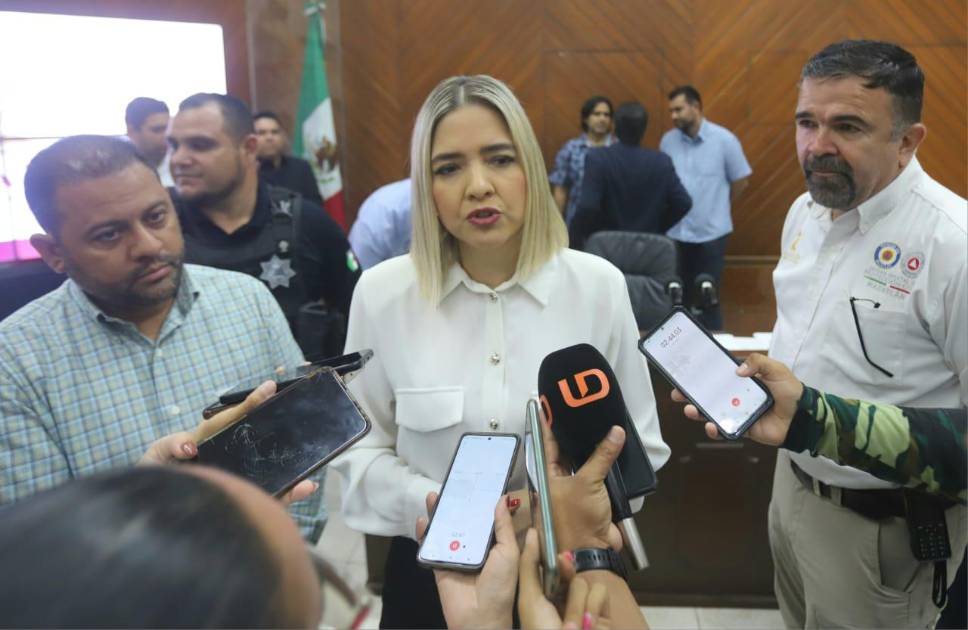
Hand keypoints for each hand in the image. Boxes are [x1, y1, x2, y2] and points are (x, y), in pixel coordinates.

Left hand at [137, 380, 316, 506]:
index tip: (269, 387)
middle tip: (299, 410)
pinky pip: (271, 494)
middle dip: (281, 423)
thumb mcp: (157, 455)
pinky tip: (305, 487)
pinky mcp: (243, 497)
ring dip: (292, 462)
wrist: (152, 506)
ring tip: (311, 459)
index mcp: (211, 438)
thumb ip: (170, 445)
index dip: (251, 402)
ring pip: (271, 466)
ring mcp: (239, 475)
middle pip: (260, 437)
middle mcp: (231, 454)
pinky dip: (290, 492)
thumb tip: (190, 447)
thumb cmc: (155, 474)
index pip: (234, 417)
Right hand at [416, 492, 518, 628]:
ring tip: (434, 496)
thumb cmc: (500, 586)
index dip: (480, 502)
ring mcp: (455, 556)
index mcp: (493, 545)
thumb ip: (503, 527)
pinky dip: (424, 534)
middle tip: (451, 485)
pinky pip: (430, 547)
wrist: (479, 617)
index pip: (485, 518)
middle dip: (456, 504)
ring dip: (438, 514)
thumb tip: (501, 499)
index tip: (475, 482)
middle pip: (462, 521)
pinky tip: (422, 520)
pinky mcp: (439, 565)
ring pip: (445, 530)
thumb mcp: (508, 553)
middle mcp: (473, 548)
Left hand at [518, 527, 611, 628]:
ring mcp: (583, 603)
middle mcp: (562, 597)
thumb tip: (532, 532)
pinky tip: (587, 624)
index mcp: (541, 594)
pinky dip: (592, 608)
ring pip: (584, 581)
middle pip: (569, 571)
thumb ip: (529, 566)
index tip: (554, 552)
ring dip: (577, 605)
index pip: (549, 566)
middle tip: (560, 600)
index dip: (552, 559)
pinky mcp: (602, 610)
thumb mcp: (530, 599)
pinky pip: (599, 591)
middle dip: (565, 587)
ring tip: (571, 625)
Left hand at [542, 416, 624, 551]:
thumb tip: (616, 431)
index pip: (546, 445)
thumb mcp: (588, 483)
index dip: (548, 425)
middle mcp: (558, 482)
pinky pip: (598, 474)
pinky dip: (604, 463)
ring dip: (591, 448)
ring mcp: (575, 490)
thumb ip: (602, 456)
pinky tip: (611, 447)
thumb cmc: (577, 519)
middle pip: (565, 452)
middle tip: (579, 408)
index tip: (547, 406)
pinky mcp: (593, 497)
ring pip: (583, 463)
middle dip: (572, 435)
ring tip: (596, 422)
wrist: (591, 552)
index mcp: (547, 478)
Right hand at [671, 352, 803, 445]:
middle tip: (678, 394)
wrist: (803, 417)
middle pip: (708, 395)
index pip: (717, 376)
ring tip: (690, 409)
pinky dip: (714, 429)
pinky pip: (724, 429)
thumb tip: (738, 370)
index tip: (686, 373)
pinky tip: (710, 426)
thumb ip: (757, 363)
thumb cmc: (791, 392)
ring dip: (698, 411)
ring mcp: (737, 412)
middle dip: (690, 394)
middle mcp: (736, 396)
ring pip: (712, 412)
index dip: (701, 375)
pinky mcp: (741, 428)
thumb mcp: (776, 369)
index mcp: (741, 380)